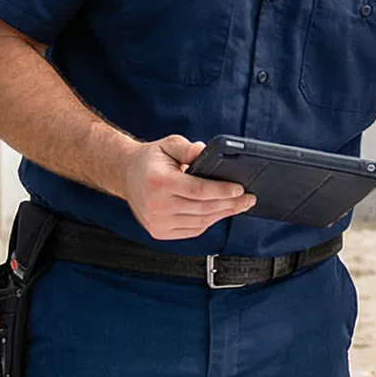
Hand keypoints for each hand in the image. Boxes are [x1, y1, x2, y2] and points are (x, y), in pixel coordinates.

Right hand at [121, 135, 256, 238]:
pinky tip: (220, 212)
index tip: (240, 189)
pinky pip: (192, 230)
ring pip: (200, 222)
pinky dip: (209, 221)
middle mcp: (156, 205)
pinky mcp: (160, 232)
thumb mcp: (168, 144)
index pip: (197, 190)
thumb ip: (187, 148)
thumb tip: (204, 150)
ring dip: (223, 214)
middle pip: (202, 208)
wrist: (126, 176)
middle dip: (230, 204)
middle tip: (249, 198)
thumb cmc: (151, 160)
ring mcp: (157, 222)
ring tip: (239, 205)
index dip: (222, 191)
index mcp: (158, 182)